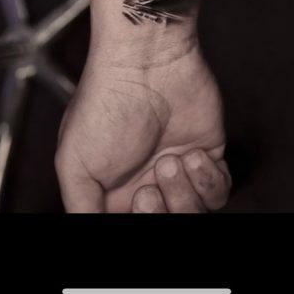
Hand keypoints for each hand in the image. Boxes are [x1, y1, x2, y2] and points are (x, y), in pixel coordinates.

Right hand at [55, 40, 231, 212]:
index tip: (135, 208)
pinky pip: (219, 191)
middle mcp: (146, 182)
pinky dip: (208, 180)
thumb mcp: (74, 163)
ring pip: (195, 214)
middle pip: (167, 224)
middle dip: (159, 215)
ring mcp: (177, 170)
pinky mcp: (206, 154)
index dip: (139, 223)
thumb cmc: (105, 102)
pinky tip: (193, 155)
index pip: (132, 226)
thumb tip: (91, 232)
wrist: (145, 61)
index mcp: (112, 191)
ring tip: (169, 162)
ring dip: (184, 196)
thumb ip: (82, 209)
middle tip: (148, 190)